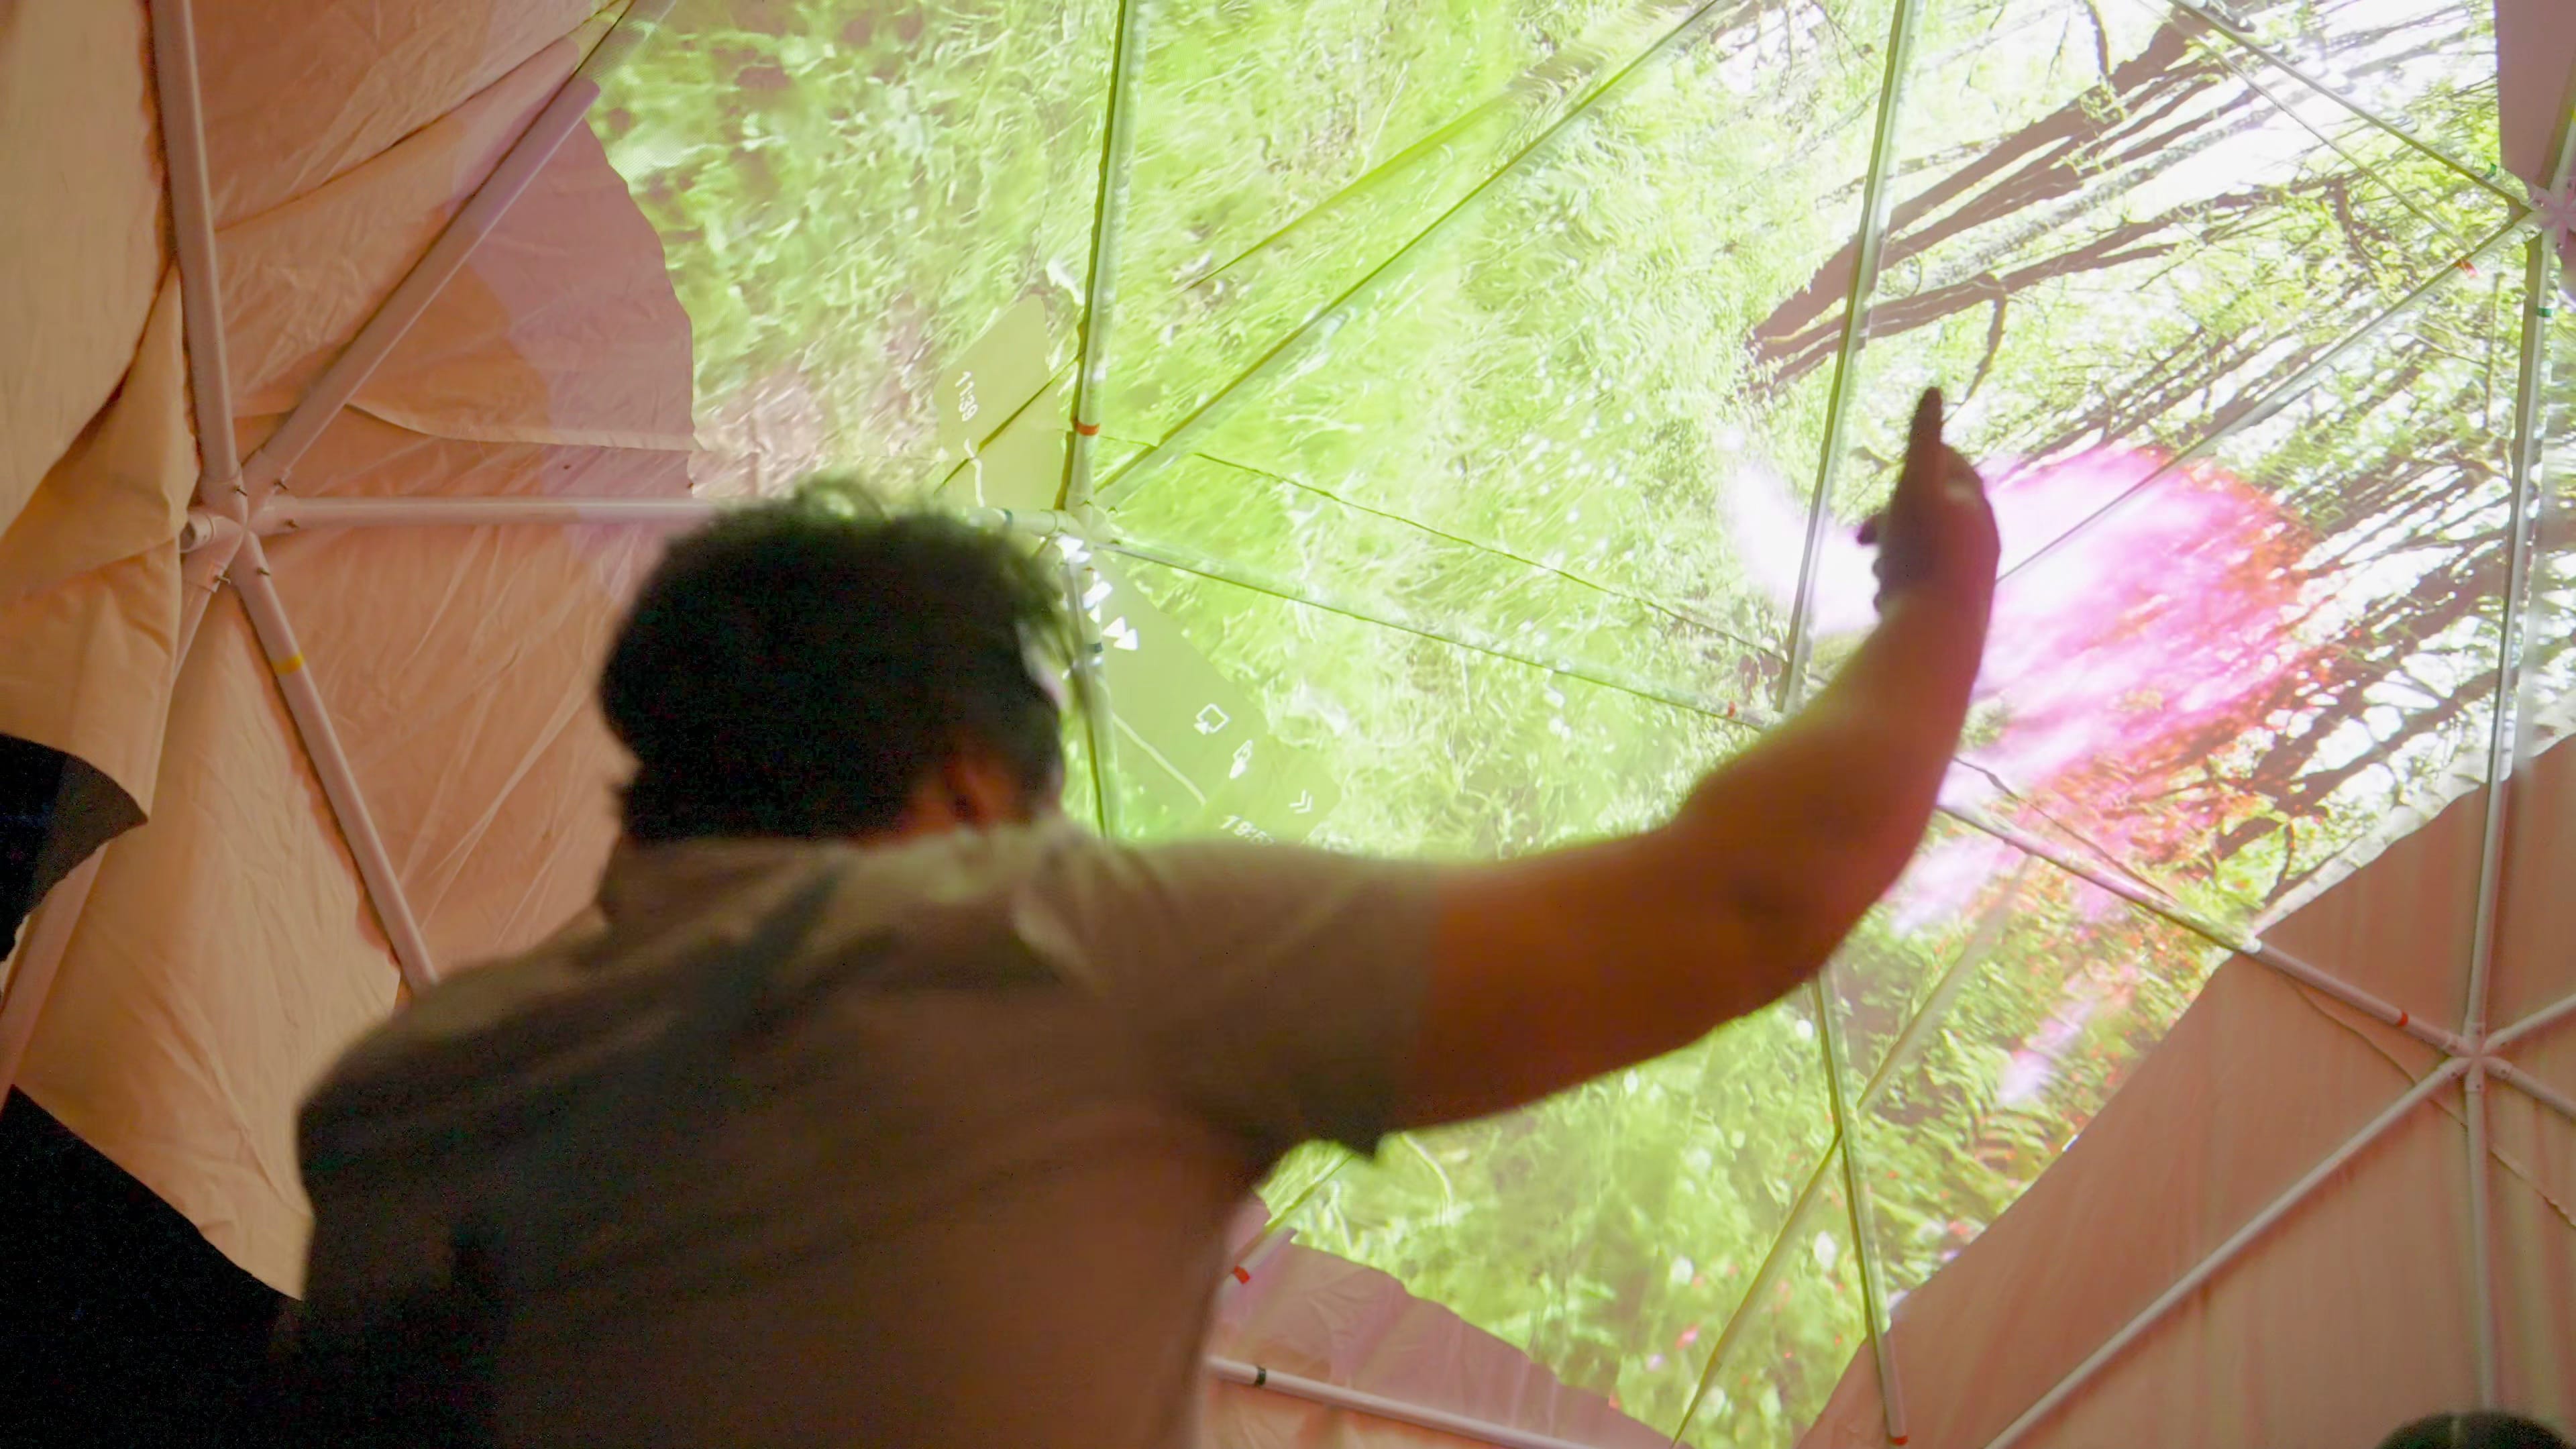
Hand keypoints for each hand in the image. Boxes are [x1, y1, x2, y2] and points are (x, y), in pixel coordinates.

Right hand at [1857, 387, 1997, 613]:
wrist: (1938, 631)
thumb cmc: (1923, 553)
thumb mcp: (1916, 486)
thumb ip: (1923, 439)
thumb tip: (1933, 388)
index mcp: (1976, 504)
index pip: (1954, 467)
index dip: (1921, 463)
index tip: (1894, 467)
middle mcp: (1982, 539)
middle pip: (1936, 511)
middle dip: (1897, 515)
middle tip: (1862, 531)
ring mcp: (1972, 576)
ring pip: (1929, 550)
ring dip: (1896, 551)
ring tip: (1873, 566)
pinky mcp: (1959, 610)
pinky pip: (1926, 584)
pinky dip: (1903, 579)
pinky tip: (1884, 597)